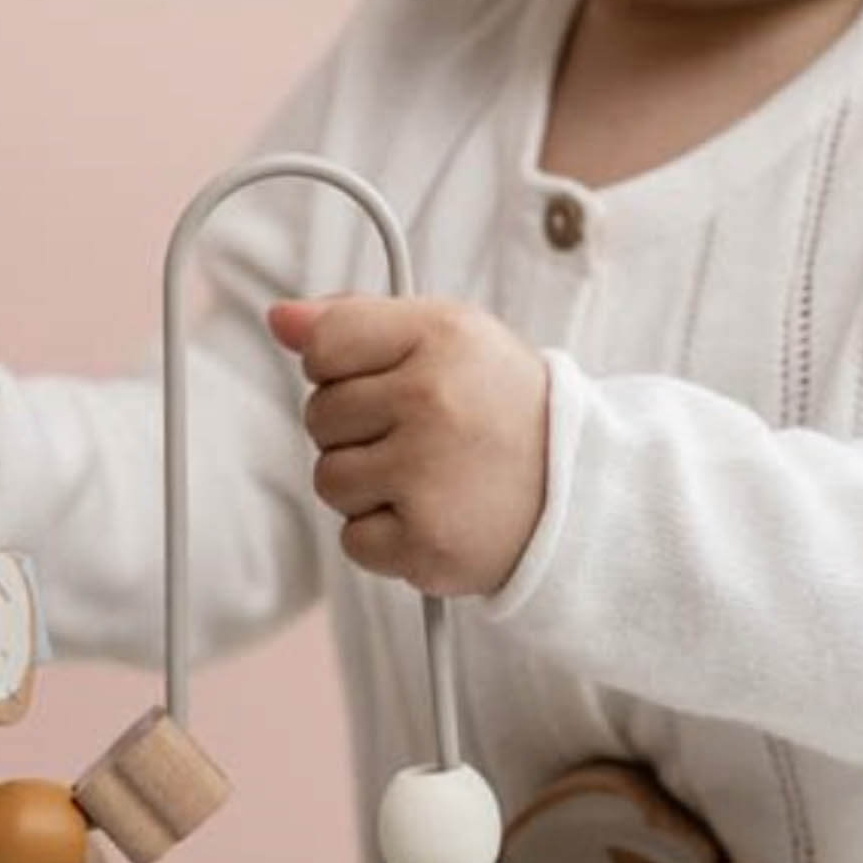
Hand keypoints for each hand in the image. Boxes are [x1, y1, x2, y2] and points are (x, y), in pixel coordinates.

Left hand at [268, 296, 548, 596]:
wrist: (583, 496)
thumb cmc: (501, 410)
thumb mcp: (449, 338)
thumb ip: (359, 320)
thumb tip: (279, 319)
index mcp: (439, 337)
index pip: (323, 347)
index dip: (343, 370)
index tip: (389, 384)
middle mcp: (432, 401)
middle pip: (321, 418)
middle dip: (359, 432)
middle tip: (428, 439)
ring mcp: (428, 476)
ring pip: (330, 481)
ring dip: (369, 488)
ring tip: (433, 481)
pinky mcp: (426, 543)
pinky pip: (353, 541)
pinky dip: (386, 540)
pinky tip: (436, 519)